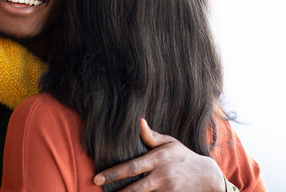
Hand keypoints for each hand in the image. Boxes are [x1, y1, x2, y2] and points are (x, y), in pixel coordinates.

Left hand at [93, 119, 224, 191]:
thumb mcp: (169, 143)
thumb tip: (138, 121)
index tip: (97, 177)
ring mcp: (167, 189)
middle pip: (135, 187)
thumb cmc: (183, 156)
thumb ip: (151, 136)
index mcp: (158, 159)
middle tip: (98, 189)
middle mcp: (162, 175)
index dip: (113, 173)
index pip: (132, 167)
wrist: (208, 177)